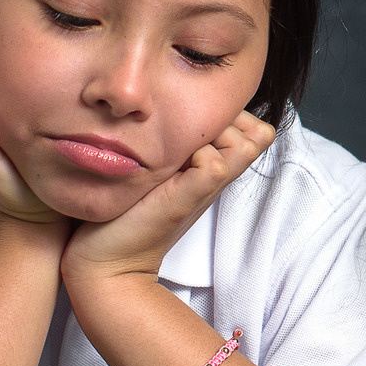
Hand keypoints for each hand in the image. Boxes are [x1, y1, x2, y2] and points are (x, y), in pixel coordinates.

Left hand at [60, 110, 277, 285]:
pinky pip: (215, 163)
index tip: (193, 125)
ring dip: (213, 135)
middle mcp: (218, 177)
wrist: (106, 259)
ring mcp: (207, 189)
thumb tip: (170, 105)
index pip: (257, 128)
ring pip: (245, 143)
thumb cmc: (125, 209)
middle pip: (259, 132)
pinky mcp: (189, 198)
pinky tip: (166, 167)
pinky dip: (196, 155)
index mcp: (213, 166)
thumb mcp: (158, 167)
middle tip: (187, 137)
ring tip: (177, 151)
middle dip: (227, 120)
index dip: (234, 116)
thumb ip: (174, 143)